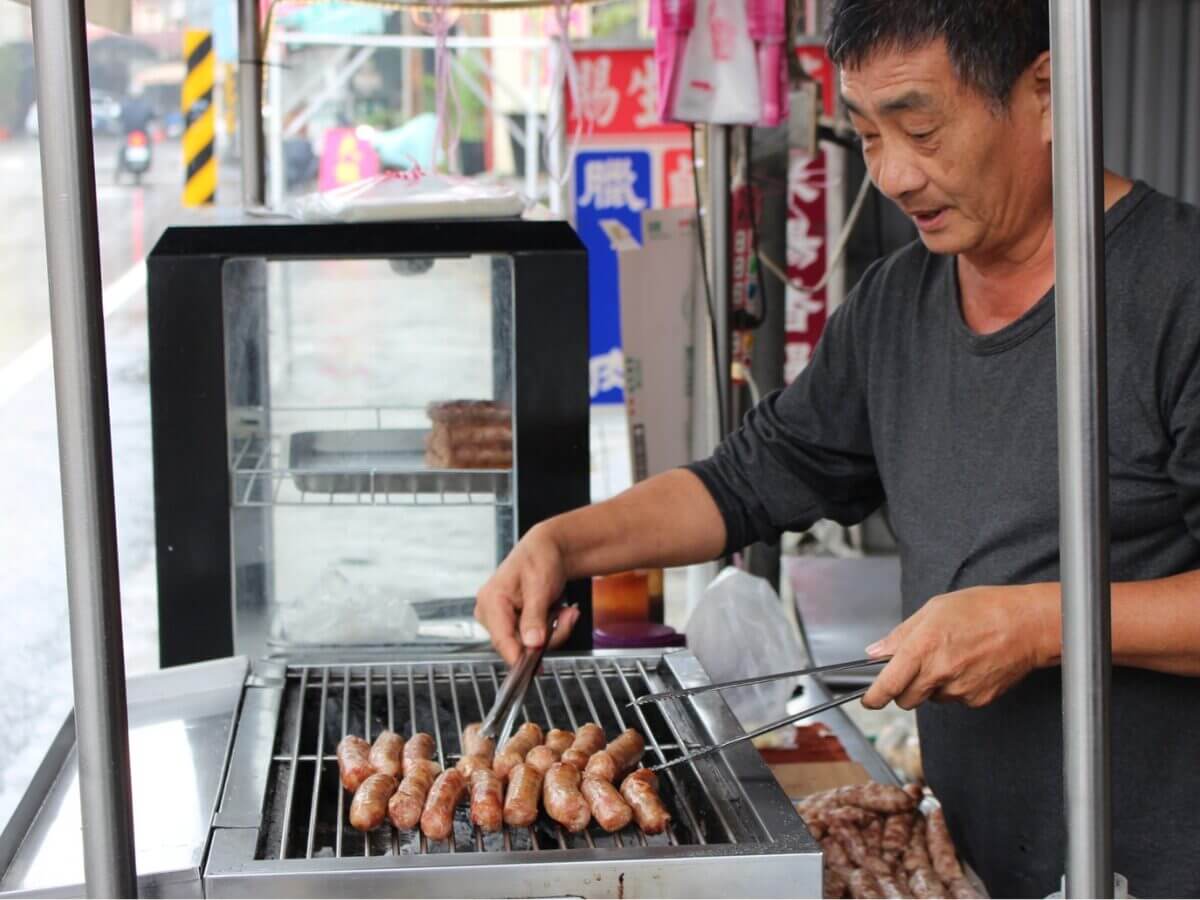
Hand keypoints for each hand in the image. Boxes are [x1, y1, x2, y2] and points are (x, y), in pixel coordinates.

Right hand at [474, 523, 581, 665]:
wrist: (549, 550)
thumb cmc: (539, 558)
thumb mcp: (540, 586)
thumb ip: (534, 616)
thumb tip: (531, 643)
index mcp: (491, 600)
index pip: (500, 638)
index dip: (517, 656)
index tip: (534, 668)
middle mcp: (491, 613)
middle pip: (518, 645)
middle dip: (548, 635)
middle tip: (567, 617)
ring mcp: (503, 621)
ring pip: (529, 645)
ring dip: (554, 632)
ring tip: (565, 611)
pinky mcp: (515, 625)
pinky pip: (535, 640)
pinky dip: (552, 630)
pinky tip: (559, 612)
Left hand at [862, 584, 1058, 709]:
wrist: (1027, 625)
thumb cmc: (983, 610)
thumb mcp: (933, 609)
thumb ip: (901, 634)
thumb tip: (876, 651)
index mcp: (922, 648)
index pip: (888, 685)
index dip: (874, 697)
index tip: (869, 700)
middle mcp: (939, 673)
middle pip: (906, 700)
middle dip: (903, 689)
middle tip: (915, 669)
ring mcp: (959, 690)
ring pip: (932, 698)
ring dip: (932, 685)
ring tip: (952, 657)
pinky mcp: (977, 700)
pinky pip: (955, 698)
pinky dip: (955, 686)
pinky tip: (969, 665)